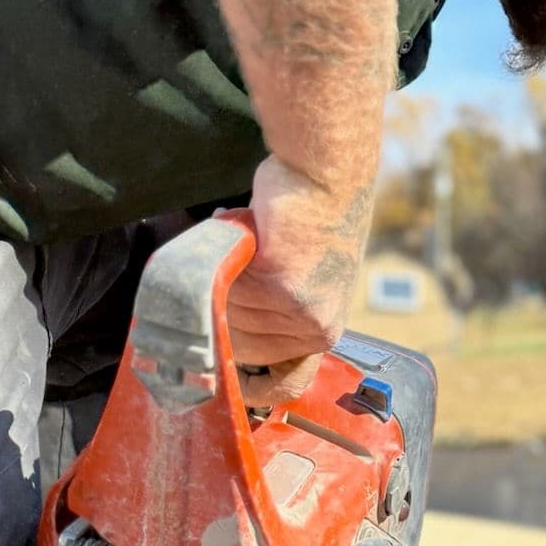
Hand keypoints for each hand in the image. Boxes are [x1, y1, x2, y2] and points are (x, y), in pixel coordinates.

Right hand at [226, 155, 371, 404]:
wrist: (323, 174)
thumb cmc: (312, 218)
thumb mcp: (304, 279)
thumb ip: (275, 311)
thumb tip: (223, 330)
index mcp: (323, 333)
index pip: (271, 372)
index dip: (242, 365)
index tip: (221, 352)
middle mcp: (316, 330)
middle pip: (240, 340)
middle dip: (226, 302)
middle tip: (237, 262)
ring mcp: (299, 310)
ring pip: (230, 309)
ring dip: (226, 272)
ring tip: (247, 240)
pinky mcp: (279, 284)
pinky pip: (228, 282)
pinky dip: (226, 253)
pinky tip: (243, 228)